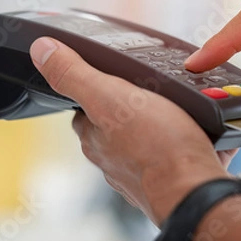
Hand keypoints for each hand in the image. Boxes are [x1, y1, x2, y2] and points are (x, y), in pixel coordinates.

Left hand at [29, 37, 234, 224]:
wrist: (197, 191)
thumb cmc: (157, 147)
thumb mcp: (110, 97)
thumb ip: (75, 74)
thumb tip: (41, 50)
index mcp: (96, 137)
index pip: (82, 110)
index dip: (93, 89)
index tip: (107, 76)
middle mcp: (115, 158)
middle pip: (113, 126)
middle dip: (129, 107)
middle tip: (151, 87)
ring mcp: (144, 172)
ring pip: (146, 141)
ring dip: (159, 125)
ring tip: (178, 106)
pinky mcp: (175, 178)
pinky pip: (177, 154)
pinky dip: (185, 142)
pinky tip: (199, 132)